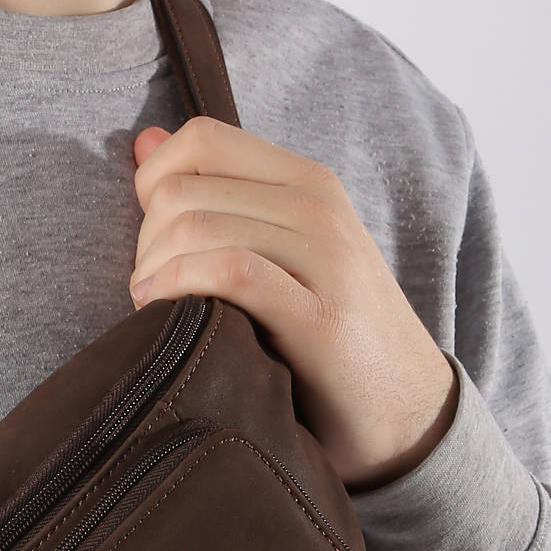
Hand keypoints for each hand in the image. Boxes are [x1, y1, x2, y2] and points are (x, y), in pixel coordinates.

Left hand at [127, 116, 458, 492]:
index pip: (202, 140)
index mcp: (307, 182)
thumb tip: (144, 142)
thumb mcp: (279, 252)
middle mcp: (318, 207)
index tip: (150, 236)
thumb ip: (217, 197)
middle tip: (148, 289)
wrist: (406, 411)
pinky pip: (229, 270)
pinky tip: (163, 316)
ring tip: (153, 309)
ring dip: (153, 273)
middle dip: (144, 242)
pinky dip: (179, 287)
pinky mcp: (318, 318)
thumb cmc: (326, 335)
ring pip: (196, 227)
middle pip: (183, 191)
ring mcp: (324, 258)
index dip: (152, 181)